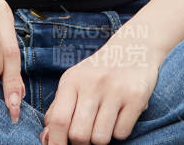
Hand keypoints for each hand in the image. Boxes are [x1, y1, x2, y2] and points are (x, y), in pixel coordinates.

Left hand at [40, 34, 158, 143]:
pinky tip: (120, 115)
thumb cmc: (98, 72)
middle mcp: (93, 83)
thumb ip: (58, 109)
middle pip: (79, 134)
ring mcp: (116, 90)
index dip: (56, 142)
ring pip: (100, 138)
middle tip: (87, 132)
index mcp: (72, 80)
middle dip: (81, 142)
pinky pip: (122, 133)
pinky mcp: (136, 97)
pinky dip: (119, 131)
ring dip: (101, 138)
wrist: (134, 48)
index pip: (58, 120)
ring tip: (104, 122)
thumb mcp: (74, 82)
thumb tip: (47, 138)